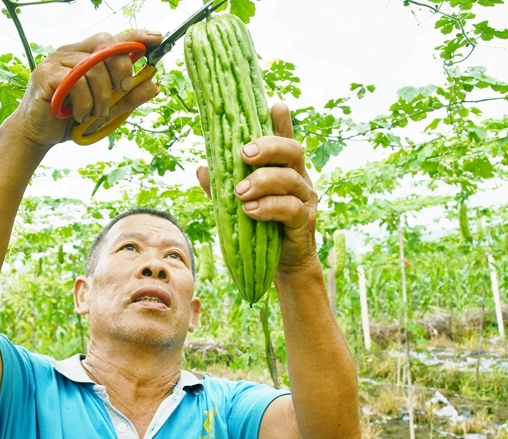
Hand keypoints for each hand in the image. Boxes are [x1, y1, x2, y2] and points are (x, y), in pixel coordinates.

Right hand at [11, 29, 162, 146]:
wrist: (40, 135)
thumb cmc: (71, 118)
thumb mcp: (107, 109)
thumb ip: (129, 98)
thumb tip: (154, 85)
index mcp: (87, 55)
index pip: (114, 38)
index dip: (136, 36)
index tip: (157, 38)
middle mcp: (71, 52)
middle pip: (107, 47)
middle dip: (121, 71)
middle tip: (121, 92)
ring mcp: (56, 60)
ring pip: (93, 69)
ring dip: (101, 98)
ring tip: (94, 114)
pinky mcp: (45, 74)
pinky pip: (76, 83)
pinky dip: (83, 104)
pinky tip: (78, 114)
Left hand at [197, 103, 318, 273]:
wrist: (282, 263)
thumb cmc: (260, 227)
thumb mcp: (237, 204)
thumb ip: (222, 186)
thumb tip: (202, 168)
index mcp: (284, 168)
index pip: (285, 139)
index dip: (282, 122)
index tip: (275, 105)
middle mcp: (298, 178)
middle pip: (293, 150)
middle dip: (269, 147)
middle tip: (244, 154)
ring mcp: (305, 198)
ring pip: (290, 179)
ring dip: (263, 182)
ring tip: (239, 192)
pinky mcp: (305, 220)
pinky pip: (291, 208)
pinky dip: (269, 207)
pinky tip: (251, 211)